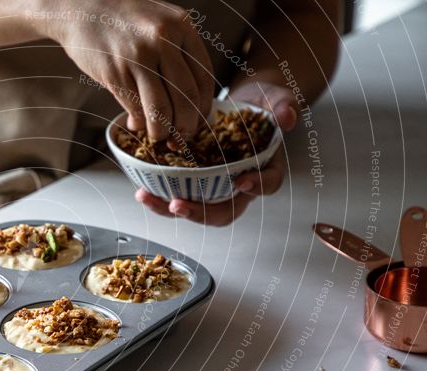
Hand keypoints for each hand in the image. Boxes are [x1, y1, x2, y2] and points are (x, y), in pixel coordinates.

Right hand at [36, 0, 213, 139]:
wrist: (80, 7)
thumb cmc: (121, 18)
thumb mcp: (158, 23)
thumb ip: (176, 53)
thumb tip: (185, 98)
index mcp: (181, 27)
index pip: (203, 78)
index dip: (203, 108)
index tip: (197, 122)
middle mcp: (163, 40)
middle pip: (186, 97)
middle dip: (185, 126)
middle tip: (181, 138)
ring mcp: (138, 57)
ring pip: (160, 109)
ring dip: (161, 131)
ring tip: (158, 136)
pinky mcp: (115, 72)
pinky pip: (134, 108)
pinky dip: (137, 122)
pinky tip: (135, 124)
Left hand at [136, 81, 298, 225]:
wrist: (241, 104)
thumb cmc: (260, 104)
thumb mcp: (275, 99)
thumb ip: (283, 106)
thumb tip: (287, 115)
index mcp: (265, 169)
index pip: (267, 184)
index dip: (256, 186)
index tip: (242, 182)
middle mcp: (240, 186)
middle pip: (225, 211)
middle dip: (201, 213)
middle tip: (179, 205)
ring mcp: (216, 188)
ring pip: (197, 210)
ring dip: (171, 210)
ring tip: (149, 198)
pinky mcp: (194, 183)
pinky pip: (179, 197)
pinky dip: (160, 198)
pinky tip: (142, 191)